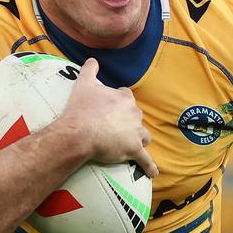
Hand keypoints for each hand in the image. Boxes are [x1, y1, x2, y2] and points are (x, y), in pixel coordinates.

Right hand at [60, 58, 157, 177]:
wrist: (79, 132)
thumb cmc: (81, 108)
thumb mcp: (83, 84)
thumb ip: (90, 69)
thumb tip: (92, 59)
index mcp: (124, 98)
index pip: (127, 97)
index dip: (120, 102)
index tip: (111, 107)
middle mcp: (134, 114)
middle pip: (137, 117)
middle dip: (129, 121)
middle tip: (115, 127)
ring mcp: (135, 133)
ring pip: (144, 136)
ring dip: (139, 139)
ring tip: (132, 145)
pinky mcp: (133, 150)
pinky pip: (145, 160)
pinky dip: (149, 167)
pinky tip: (153, 173)